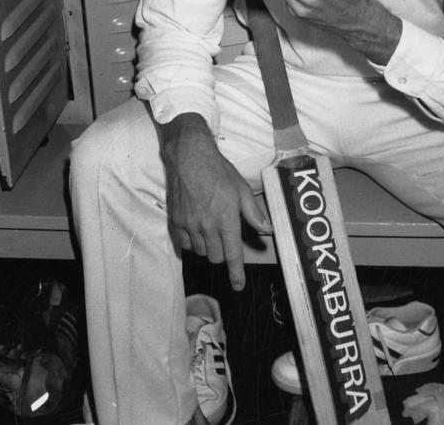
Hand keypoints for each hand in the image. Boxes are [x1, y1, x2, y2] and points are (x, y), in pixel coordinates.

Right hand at [158, 113, 270, 289]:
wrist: (189, 157)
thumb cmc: (219, 171)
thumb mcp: (241, 189)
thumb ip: (253, 213)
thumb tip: (268, 230)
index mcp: (226, 219)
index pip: (232, 255)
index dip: (236, 273)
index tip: (238, 285)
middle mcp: (207, 226)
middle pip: (216, 257)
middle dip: (223, 253)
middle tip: (225, 236)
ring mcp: (189, 225)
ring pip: (201, 252)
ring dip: (208, 247)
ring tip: (210, 227)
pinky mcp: (175, 222)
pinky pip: (184, 244)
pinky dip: (191, 242)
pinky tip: (195, 229)